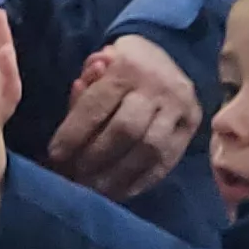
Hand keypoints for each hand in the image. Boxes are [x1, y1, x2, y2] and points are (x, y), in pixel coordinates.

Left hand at [47, 31, 200, 199]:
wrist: (165, 57)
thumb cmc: (121, 65)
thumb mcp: (99, 63)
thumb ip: (86, 87)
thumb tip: (76, 93)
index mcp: (128, 65)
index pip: (98, 104)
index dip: (74, 133)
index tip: (56, 155)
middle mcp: (158, 86)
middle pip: (126, 130)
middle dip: (97, 157)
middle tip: (76, 176)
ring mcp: (180, 107)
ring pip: (149, 150)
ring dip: (119, 175)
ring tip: (96, 189)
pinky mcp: (192, 126)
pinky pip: (167, 161)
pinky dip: (141, 181)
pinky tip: (120, 191)